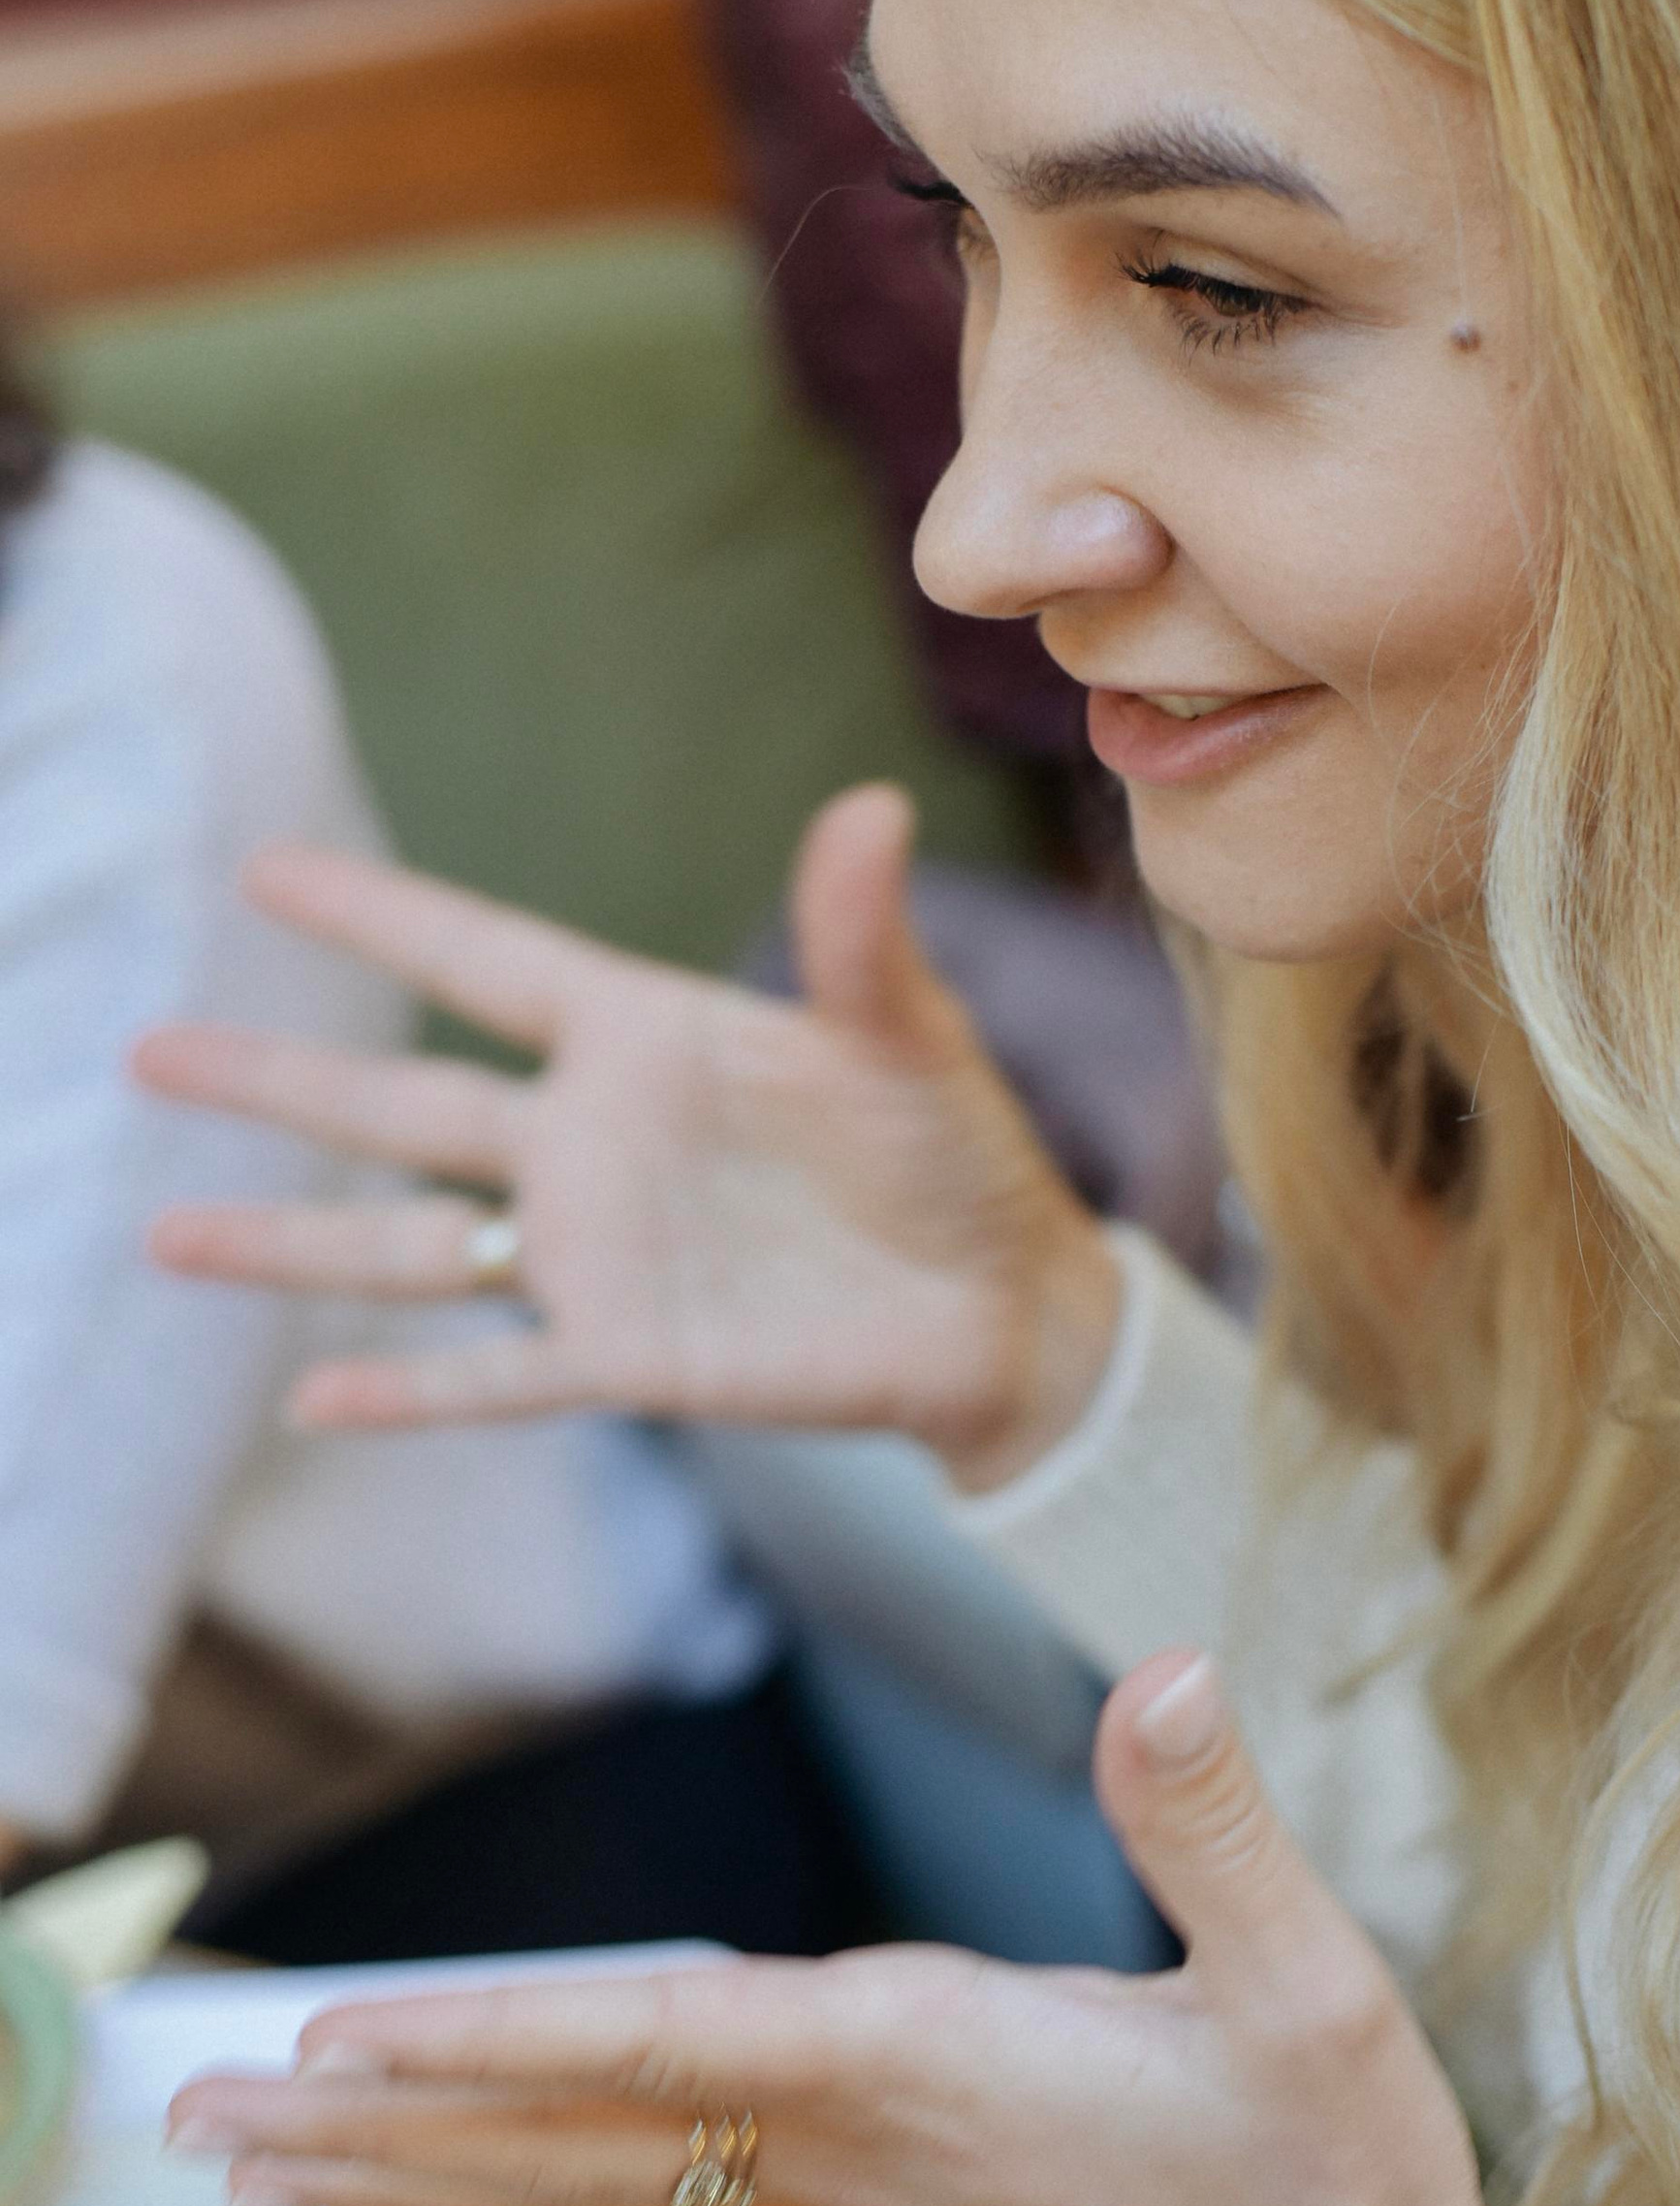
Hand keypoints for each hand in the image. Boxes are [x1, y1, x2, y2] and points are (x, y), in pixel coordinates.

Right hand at [136, 786, 1121, 1483]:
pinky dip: (408, 1392)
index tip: (266, 866)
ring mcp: (598, 1255)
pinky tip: (309, 1398)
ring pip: (409, 1244)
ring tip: (163, 1227)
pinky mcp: (630, 1357)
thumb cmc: (960, 1156)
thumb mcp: (910, 1038)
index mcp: (645, 1039)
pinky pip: (496, 1375)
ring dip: (289, 1235)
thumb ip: (860, 938)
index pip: (483, 959)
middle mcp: (593, 1142)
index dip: (381, 913)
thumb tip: (870, 806)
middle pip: (403, 1100)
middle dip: (278, 1075)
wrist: (1005, 1311)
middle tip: (148, 1047)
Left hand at [166, 1654, 1553, 2205]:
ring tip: (268, 2173)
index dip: (507, 2031)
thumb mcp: (1316, 1985)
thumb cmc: (1344, 2178)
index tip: (346, 2042)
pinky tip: (483, 2186)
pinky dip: (541, 2190)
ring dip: (428, 2171)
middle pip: (581, 2132)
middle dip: (390, 2121)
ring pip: (600, 2183)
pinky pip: (666, 2203)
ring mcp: (867, 2201)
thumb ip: (1218, 1824)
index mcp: (939, 2068)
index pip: (680, 2041)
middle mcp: (866, 2146)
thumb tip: (1168, 1668)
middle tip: (205, 2115)